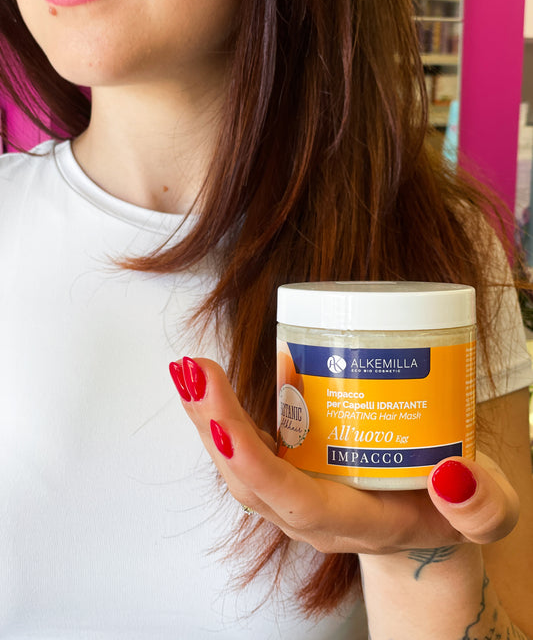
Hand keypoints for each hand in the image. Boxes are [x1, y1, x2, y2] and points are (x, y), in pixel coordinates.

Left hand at [170, 357, 519, 554]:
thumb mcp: (485, 514)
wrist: (422, 522)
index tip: (227, 429)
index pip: (293, 501)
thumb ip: (482, 507)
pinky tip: (208, 377)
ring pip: (236, 462)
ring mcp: (293, 490)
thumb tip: (455, 475)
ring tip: (189, 368)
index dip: (258, 467)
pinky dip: (222, 411)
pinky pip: (247, 443)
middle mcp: (309, 513)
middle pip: (247, 479)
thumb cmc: (446, 513)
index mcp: (351, 522)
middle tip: (194, 372)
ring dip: (206, 416)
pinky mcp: (289, 465)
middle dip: (215, 426)